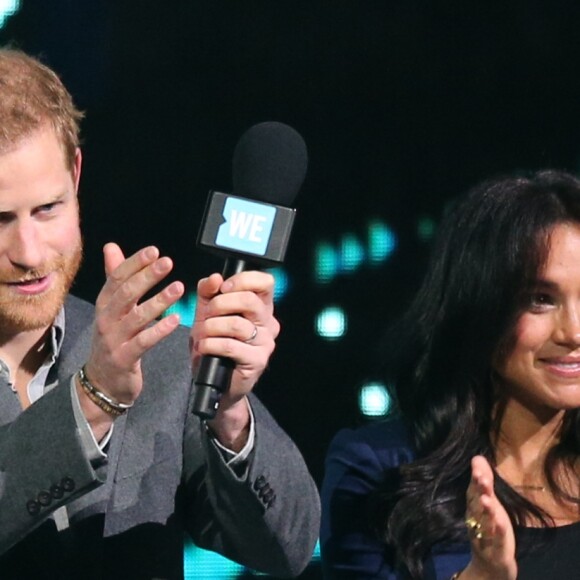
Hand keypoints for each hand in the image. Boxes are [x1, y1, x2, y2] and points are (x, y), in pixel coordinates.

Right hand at [82, 243, 183, 424]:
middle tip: (167, 262)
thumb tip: (111, 246)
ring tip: (179, 287)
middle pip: (126, 294)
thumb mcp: (112, 308)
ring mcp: (114, 339)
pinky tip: (176, 319)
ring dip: (158, 301)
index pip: (117, 278)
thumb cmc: (113, 338)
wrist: (102, 381)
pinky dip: (159, 330)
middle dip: (147, 276)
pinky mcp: (124, 358)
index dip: (134, 263)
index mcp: (105, 304)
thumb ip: (115, 278)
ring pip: (136, 317)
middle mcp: (106, 319)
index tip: (154, 251)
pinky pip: (143, 342)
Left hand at [191, 271, 279, 447]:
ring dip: (211, 327)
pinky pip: (231, 346)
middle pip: (250, 300)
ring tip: (202, 335)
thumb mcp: (207, 314)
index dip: (242, 280)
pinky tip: (204, 347)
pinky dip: (211, 344)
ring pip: (237, 324)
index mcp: (261, 307)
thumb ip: (208, 293)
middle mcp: (268, 323)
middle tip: (207, 315)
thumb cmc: (214, 344)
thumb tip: (215, 278)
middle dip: (220, 304)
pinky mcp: (257, 361)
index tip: (223, 288)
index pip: (265, 282)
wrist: (215, 382)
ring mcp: (265, 343)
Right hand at [461, 456, 516, 579]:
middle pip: (477, 504)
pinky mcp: (498, 550)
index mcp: (475, 509)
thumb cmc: (488, 528)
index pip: (473, 490)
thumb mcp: (487, 504)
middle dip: (479, 490)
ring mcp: (486, 535)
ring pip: (485, 521)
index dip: (475, 477)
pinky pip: (498, 540)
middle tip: (480, 476)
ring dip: (485, 510)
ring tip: (487, 499)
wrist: (489, 565)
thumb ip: (483, 482)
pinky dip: (498, 531)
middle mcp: (477, 520)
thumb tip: (477, 456)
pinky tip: (500, 522)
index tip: (476, 462)